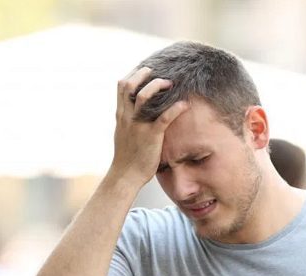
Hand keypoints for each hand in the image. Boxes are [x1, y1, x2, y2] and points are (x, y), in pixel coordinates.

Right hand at [110, 67, 188, 186]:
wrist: (125, 175)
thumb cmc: (126, 157)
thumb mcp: (123, 134)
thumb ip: (128, 121)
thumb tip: (134, 112)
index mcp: (121, 115)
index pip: (122, 86)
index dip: (134, 74)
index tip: (145, 70)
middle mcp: (127, 117)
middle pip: (129, 85)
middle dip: (144, 74)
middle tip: (158, 72)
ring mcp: (138, 126)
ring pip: (144, 96)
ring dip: (158, 85)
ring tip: (170, 84)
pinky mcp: (151, 136)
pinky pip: (164, 118)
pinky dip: (175, 108)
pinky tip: (184, 105)